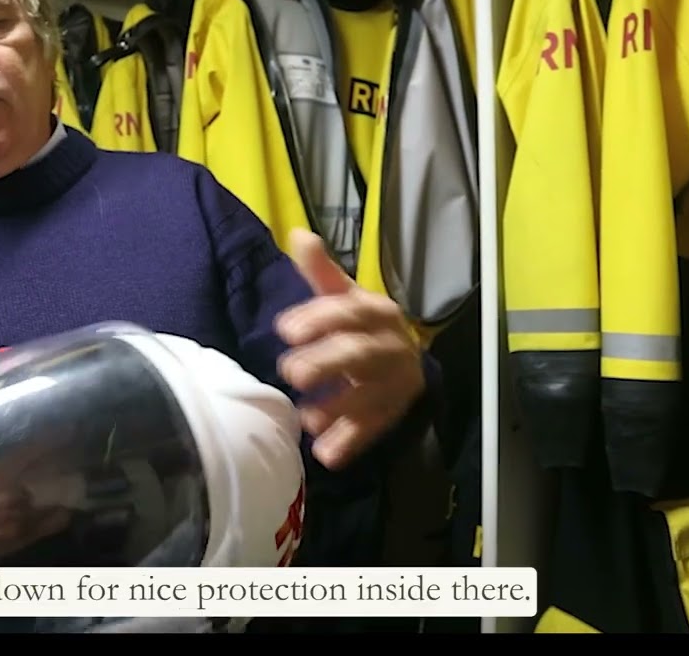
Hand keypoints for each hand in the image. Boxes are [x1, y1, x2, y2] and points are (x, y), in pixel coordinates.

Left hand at [274, 228, 425, 469]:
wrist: (404, 360)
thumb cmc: (361, 324)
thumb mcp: (343, 296)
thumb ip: (321, 272)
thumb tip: (298, 234)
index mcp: (379, 312)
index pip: (351, 311)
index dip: (320, 318)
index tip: (284, 329)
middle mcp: (393, 346)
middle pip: (362, 354)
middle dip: (327, 363)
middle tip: (290, 372)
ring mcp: (397, 382)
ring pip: (371, 395)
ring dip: (338, 407)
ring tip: (305, 417)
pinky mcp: (394, 413)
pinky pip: (375, 429)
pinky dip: (351, 442)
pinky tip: (325, 453)